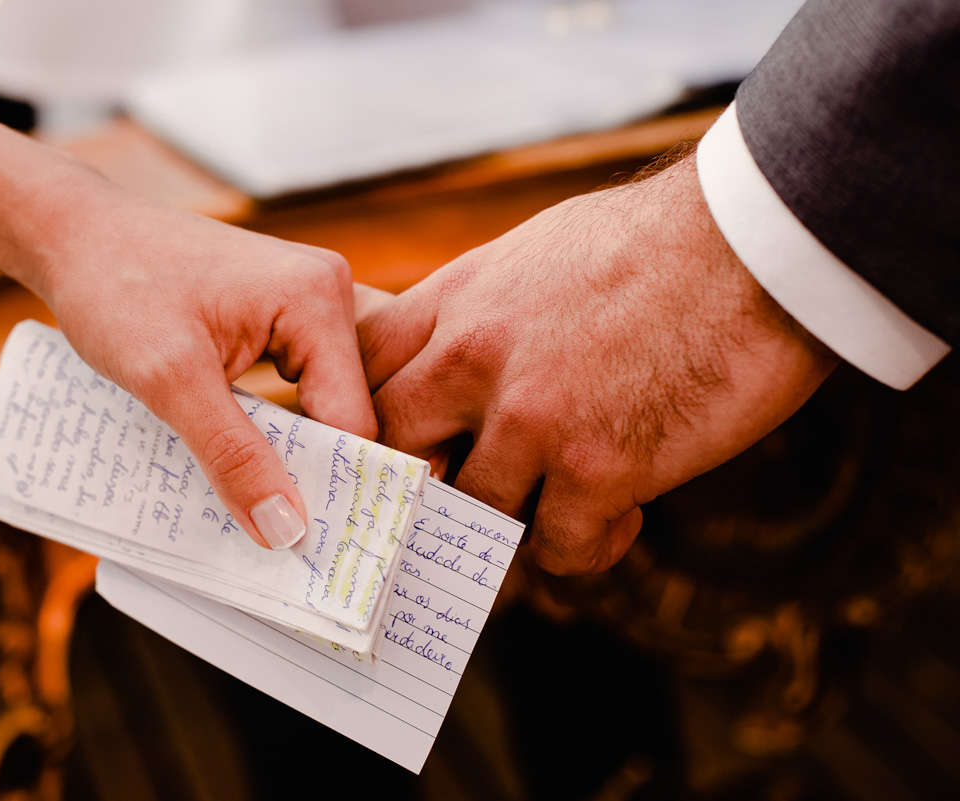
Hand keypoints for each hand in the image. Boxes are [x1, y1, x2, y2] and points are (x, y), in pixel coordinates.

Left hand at [16, 177, 376, 549]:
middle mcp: (327, 292)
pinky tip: (251, 460)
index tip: (313, 547)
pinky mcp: (284, 313)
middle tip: (286, 538)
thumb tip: (286, 530)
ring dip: (293, 451)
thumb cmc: (116, 286)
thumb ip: (233, 456)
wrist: (74, 234)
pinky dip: (276, 425)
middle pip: (346, 410)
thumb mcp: (169, 380)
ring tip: (267, 508)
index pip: (354, 417)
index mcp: (316, 296)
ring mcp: (308, 301)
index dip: (335, 484)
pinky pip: (299, 383)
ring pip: (322, 402)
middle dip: (316, 470)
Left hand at [357, 155, 837, 573]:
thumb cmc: (659, 241)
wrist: (758, 240)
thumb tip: (453, 359)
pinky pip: (558, 548)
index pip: (362, 371)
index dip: (367, 415)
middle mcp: (474, 359)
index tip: (399, 444)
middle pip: (393, 449)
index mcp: (458, 300)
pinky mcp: (598, 464)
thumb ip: (480, 311)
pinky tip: (623, 514)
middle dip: (422, 479)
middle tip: (473, 490)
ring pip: (474, 511)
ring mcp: (531, 415)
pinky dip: (587, 546)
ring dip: (519, 517)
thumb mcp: (537, 251)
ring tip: (569, 500)